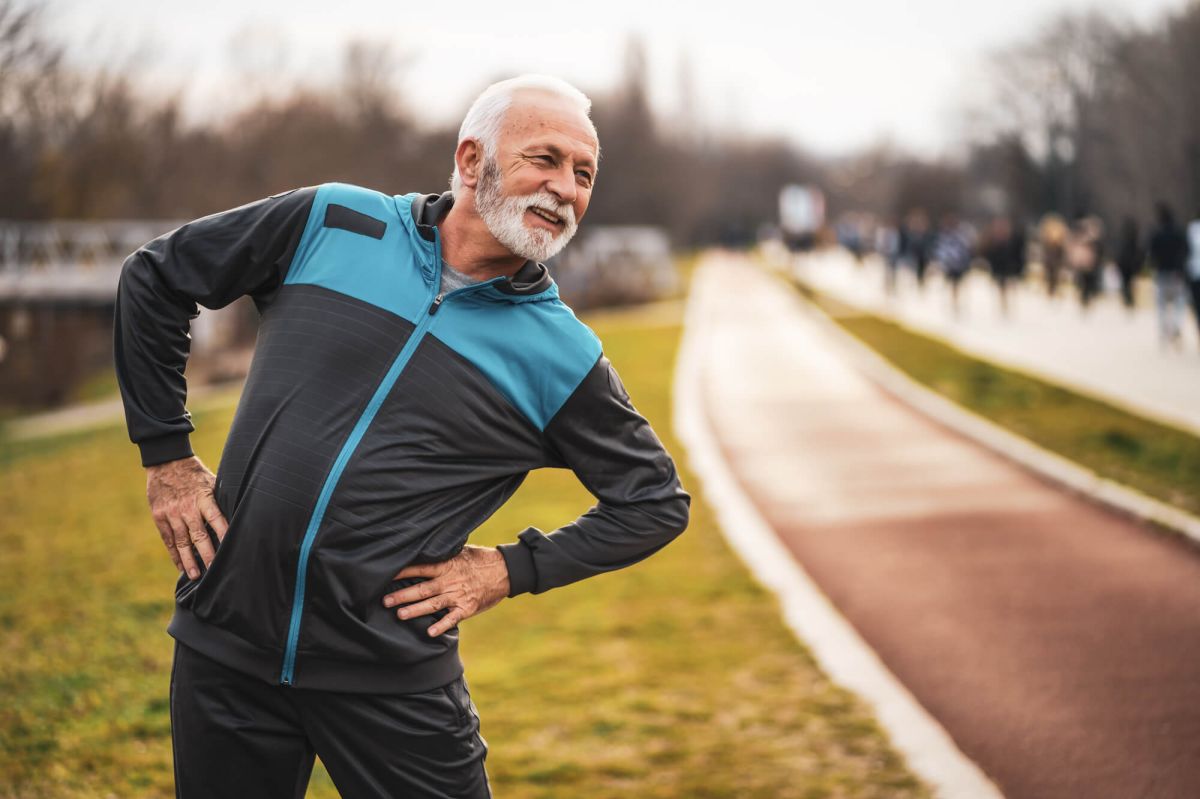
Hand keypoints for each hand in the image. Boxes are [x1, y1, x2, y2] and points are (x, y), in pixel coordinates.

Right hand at [145, 455, 228, 580]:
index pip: (217, 519)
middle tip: (214, 571)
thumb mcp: (212, 481)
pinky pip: (168, 539)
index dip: (224, 535)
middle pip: (199, 536)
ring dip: (189, 560)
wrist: (166, 462)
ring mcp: (172, 513)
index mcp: (204, 498)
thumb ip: (221, 499)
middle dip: (207, 555)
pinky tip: (180, 566)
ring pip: (182, 542)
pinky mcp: (159, 517)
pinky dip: (174, 554)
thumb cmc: (195, 474)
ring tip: (196, 576)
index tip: (232, 549)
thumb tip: (240, 514)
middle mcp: (188, 508)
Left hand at [382, 545, 509, 636]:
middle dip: (402, 595)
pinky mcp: (467, 608)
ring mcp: (458, 595)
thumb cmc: (481, 560)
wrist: (505, 571)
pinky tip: (430, 632)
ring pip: (433, 604)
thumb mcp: (461, 551)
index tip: (386, 574)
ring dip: (415, 610)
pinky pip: (452, 619)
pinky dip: (441, 626)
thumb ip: (444, 554)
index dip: (403, 571)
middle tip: (385, 601)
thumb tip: (425, 547)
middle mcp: (449, 581)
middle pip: (422, 588)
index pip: (420, 568)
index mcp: (446, 565)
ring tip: (399, 614)